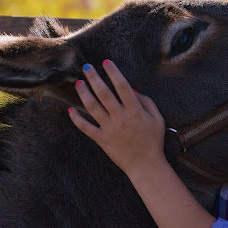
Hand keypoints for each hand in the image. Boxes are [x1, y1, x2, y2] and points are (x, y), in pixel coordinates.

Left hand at [68, 60, 165, 175]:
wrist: (146, 165)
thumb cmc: (153, 141)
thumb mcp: (157, 118)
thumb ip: (147, 102)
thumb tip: (132, 89)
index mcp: (135, 111)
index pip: (122, 86)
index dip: (114, 73)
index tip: (106, 62)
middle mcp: (120, 117)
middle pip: (104, 94)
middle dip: (94, 78)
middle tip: (87, 67)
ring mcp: (109, 129)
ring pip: (93, 108)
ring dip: (84, 94)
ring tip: (78, 83)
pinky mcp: (102, 140)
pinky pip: (86, 128)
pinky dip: (77, 120)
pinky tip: (70, 110)